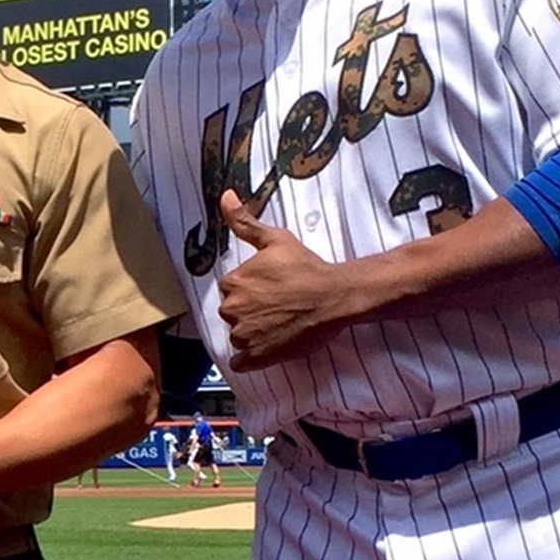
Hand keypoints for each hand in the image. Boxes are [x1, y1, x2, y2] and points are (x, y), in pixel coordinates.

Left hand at [215, 194, 359, 367]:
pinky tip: (268, 346)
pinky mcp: (256, 357)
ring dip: (251, 334)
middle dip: (249, 311)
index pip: (231, 289)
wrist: (333, 297)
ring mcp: (244, 335)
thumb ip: (245, 222)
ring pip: (237, 336)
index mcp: (233, 282)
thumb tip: (225, 196)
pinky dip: (250, 358)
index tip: (269, 289)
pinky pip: (240, 362)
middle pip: (232, 313)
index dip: (250, 289)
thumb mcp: (275, 240)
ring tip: (278, 324)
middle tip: (276, 306)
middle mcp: (233, 309)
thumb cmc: (307, 268)